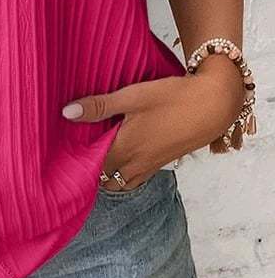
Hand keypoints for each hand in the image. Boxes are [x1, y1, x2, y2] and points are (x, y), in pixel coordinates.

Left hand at [62, 54, 245, 190]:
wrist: (214, 105)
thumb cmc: (172, 98)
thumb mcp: (132, 96)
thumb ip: (99, 106)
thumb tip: (66, 113)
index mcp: (124, 149)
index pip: (90, 165)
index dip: (75, 159)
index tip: (63, 149)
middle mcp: (136, 164)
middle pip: (103, 177)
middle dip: (89, 169)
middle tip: (77, 151)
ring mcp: (151, 166)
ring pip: (121, 181)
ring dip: (107, 173)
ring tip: (96, 153)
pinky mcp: (163, 162)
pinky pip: (137, 178)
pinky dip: (124, 173)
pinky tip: (123, 152)